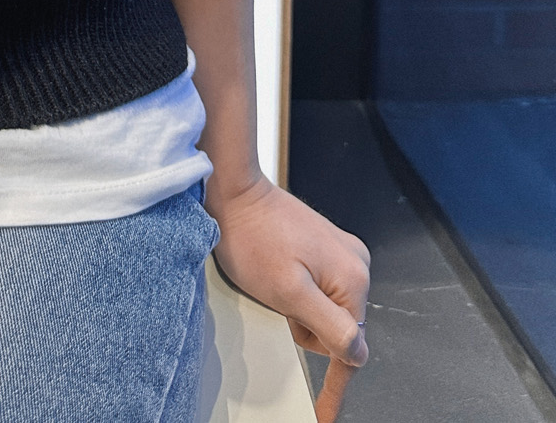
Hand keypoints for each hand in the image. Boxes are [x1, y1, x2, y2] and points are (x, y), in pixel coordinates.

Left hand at [205, 173, 370, 368]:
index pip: (351, 345)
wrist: (234, 192)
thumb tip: (357, 353)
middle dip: (306, 327)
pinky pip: (317, 289)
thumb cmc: (253, 236)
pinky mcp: (323, 246)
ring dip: (299, 309)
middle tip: (279, 301)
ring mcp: (340, 251)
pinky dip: (298, 294)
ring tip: (274, 282)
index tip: (324, 414)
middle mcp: (355, 261)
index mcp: (353, 276)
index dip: (334, 384)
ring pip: (325, 309)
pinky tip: (279, 276)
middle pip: (337, 327)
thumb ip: (328, 326)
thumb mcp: (288, 292)